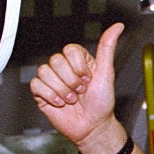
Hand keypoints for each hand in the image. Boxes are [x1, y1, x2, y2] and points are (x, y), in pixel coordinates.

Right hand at [29, 23, 124, 150]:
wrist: (92, 127)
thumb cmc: (102, 103)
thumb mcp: (107, 73)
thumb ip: (107, 48)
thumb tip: (117, 26)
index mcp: (79, 61)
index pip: (69, 50)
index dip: (79, 67)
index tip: (89, 79)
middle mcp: (64, 68)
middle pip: (56, 61)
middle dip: (71, 81)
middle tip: (81, 91)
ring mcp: (52, 80)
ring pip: (45, 72)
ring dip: (62, 90)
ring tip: (72, 99)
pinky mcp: (41, 93)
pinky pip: (36, 85)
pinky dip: (50, 96)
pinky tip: (60, 103)